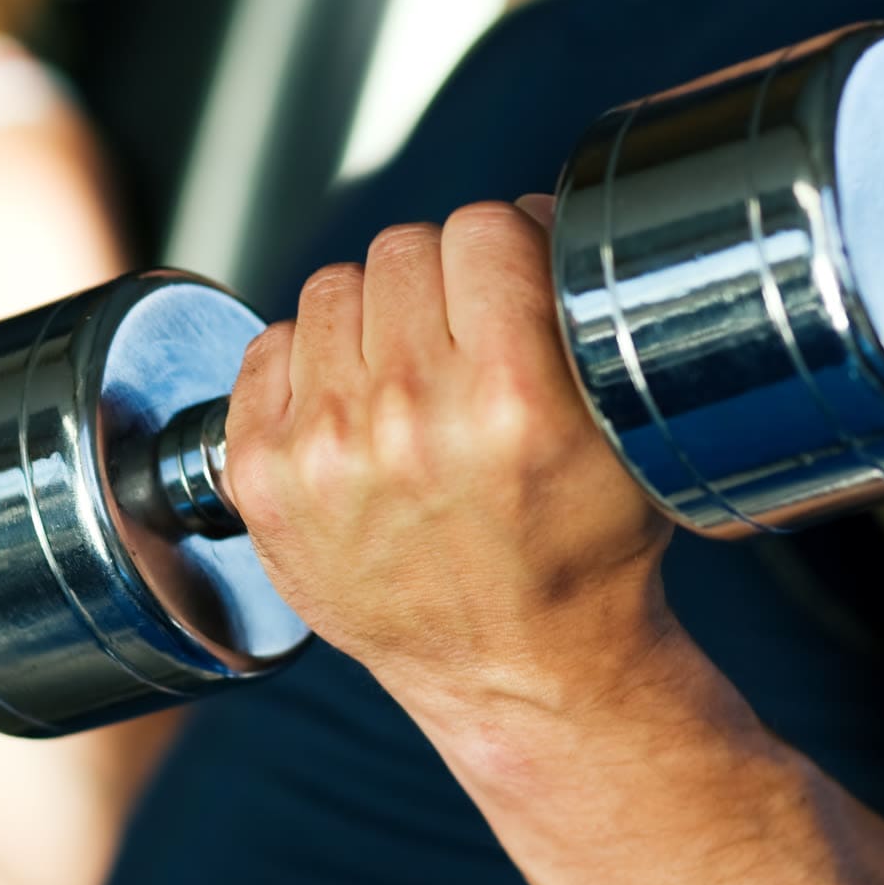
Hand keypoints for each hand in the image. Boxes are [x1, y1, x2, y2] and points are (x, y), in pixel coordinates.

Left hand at [225, 199, 673, 721]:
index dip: (504, 250)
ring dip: (371, 318)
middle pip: (403, 248)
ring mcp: (326, 448)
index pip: (483, 228)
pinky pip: (269, 344)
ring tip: (406, 380)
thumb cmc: (578, 551)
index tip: (510, 284)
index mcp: (515, 396)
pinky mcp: (263, 475)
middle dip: (439, 284)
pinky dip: (307, 364)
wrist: (514, 670)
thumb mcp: (620, 430)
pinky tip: (351, 409)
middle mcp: (411, 416)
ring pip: (333, 287)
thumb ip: (573, 313)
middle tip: (462, 342)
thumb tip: (526, 214)